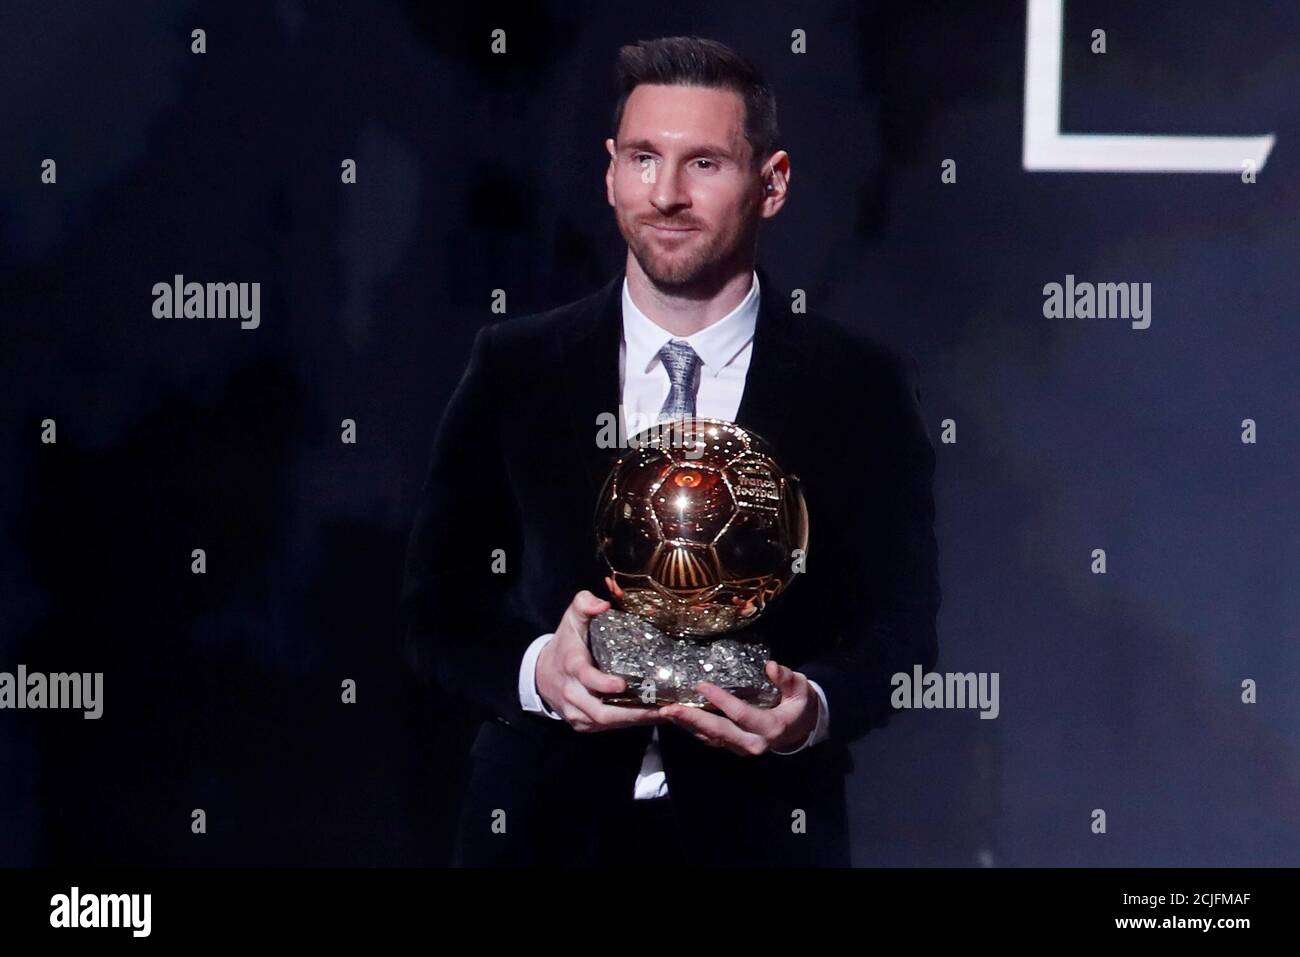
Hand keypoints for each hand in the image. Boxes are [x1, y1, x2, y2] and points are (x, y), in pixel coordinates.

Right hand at [535, 590, 667, 732]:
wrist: (542, 673)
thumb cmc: (566, 643)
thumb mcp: (572, 619)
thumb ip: (584, 604)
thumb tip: (603, 605)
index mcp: (571, 666)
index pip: (586, 678)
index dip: (603, 684)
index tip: (623, 683)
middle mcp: (572, 693)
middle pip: (600, 711)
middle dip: (632, 712)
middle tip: (661, 706)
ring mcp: (576, 712)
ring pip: (606, 723)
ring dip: (635, 720)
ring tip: (663, 712)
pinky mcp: (582, 724)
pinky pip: (606, 727)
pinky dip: (628, 723)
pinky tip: (649, 716)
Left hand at [659, 661, 818, 755]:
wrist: (800, 728)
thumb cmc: (798, 704)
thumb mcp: (799, 689)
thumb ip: (786, 678)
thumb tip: (771, 666)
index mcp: (771, 728)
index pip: (741, 714)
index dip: (721, 700)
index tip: (701, 685)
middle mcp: (753, 743)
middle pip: (719, 732)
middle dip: (692, 720)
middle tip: (669, 709)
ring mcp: (741, 748)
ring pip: (710, 738)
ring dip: (687, 725)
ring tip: (666, 712)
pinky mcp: (732, 747)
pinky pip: (710, 739)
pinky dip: (692, 728)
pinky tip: (677, 718)